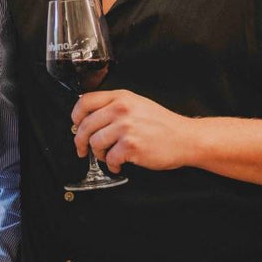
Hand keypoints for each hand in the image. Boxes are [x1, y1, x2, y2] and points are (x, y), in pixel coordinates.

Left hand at [72, 90, 192, 172]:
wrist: (185, 138)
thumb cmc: (163, 124)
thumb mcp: (138, 105)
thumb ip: (115, 107)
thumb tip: (89, 118)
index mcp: (121, 97)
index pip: (85, 101)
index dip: (75, 115)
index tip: (76, 125)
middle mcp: (121, 110)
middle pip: (85, 125)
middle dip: (81, 141)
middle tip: (83, 149)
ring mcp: (125, 127)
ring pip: (95, 143)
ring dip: (99, 154)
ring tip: (108, 156)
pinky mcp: (131, 146)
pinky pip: (109, 158)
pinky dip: (112, 164)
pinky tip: (119, 163)